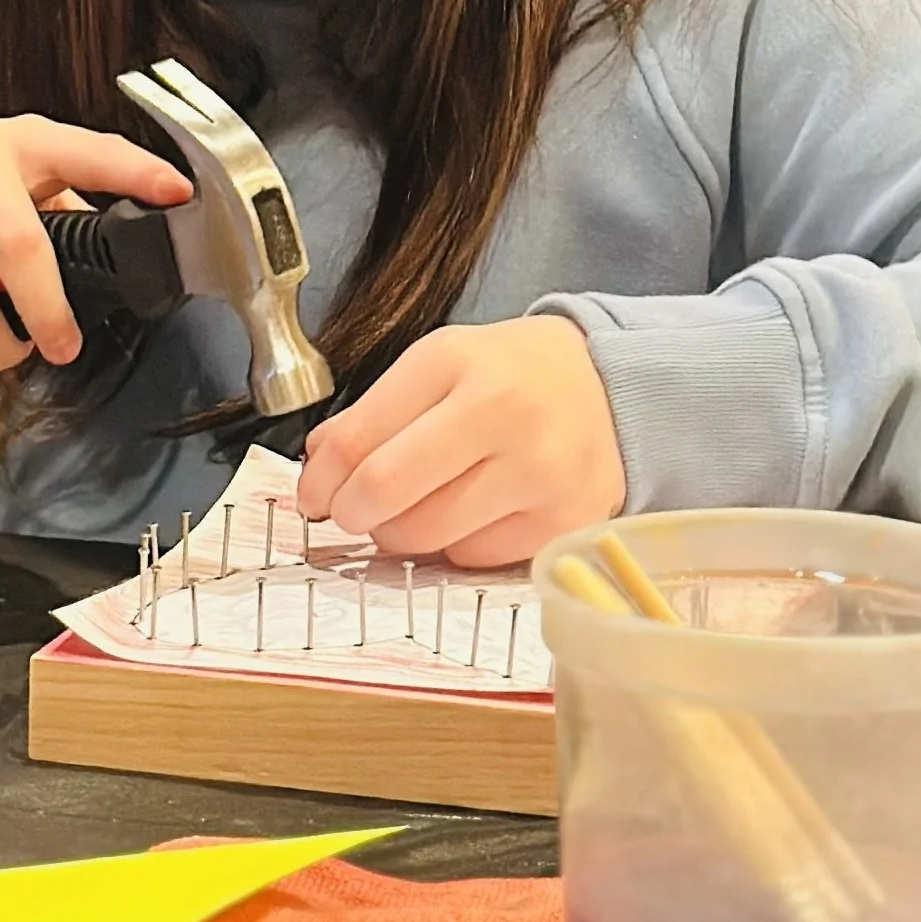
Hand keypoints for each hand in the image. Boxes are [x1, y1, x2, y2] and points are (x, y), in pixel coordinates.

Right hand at [0, 116, 190, 374]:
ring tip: (4, 348)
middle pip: (17, 247)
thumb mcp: (21, 177)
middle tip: (60, 346)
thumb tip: (143, 240)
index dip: (135, 172)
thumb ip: (74, 201)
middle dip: (47, 314)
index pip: (87, 151)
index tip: (178, 194)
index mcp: (17, 141)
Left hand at [295, 316, 625, 566]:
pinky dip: (453, 545)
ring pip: (427, 536)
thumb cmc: (508, 374)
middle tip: (352, 510)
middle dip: (353, 511)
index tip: (314, 493)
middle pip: (388, 493)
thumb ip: (372, 413)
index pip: (360, 440)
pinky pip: (473, 558)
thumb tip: (318, 470)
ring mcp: (539, 474)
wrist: (605, 389)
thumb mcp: (436, 364)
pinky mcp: (561, 524)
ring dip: (398, 533)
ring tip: (408, 509)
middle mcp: (503, 415)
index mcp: (457, 363)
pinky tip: (466, 513)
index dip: (322, 478)